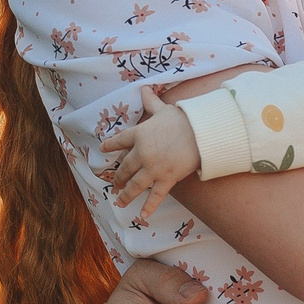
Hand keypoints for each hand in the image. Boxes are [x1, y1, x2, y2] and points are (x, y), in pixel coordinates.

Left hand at [97, 88, 199, 225]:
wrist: (199, 132)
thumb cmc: (182, 119)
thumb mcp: (163, 109)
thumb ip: (151, 101)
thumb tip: (144, 88)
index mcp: (139, 134)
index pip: (119, 141)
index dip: (110, 145)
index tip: (103, 149)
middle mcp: (142, 154)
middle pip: (125, 168)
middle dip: (118, 177)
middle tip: (114, 184)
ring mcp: (153, 169)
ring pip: (135, 185)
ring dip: (126, 195)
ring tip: (119, 201)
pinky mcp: (166, 179)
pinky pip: (155, 196)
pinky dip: (148, 207)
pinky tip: (142, 215)